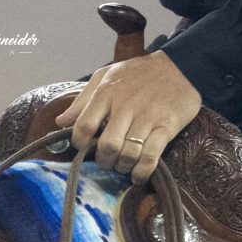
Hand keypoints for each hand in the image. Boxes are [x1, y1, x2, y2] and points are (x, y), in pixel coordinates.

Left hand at [63, 52, 202, 183]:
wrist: (180, 66)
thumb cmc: (138, 73)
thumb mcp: (105, 76)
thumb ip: (82, 100)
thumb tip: (60, 122)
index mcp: (106, 93)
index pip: (83, 126)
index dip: (79, 144)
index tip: (84, 147)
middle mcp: (125, 106)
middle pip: (107, 146)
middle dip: (104, 160)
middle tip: (107, 161)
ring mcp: (147, 118)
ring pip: (128, 154)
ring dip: (122, 167)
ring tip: (122, 165)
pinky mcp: (166, 127)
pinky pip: (151, 156)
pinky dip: (142, 171)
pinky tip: (138, 175)